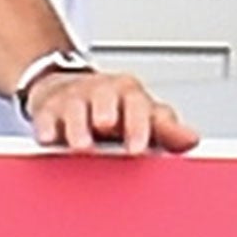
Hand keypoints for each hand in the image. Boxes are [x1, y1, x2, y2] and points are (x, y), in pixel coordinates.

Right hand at [24, 67, 199, 154]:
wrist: (72, 89)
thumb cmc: (115, 108)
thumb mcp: (144, 115)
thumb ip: (166, 129)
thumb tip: (191, 139)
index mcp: (131, 95)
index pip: (139, 105)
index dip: (140, 125)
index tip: (139, 147)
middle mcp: (103, 93)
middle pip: (106, 98)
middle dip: (108, 112)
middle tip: (108, 127)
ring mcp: (75, 100)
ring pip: (75, 107)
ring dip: (78, 126)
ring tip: (81, 145)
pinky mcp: (48, 110)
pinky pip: (45, 117)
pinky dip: (46, 128)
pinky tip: (48, 139)